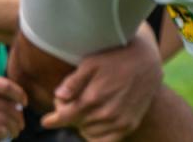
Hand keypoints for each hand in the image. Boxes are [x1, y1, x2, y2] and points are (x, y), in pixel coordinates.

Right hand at [0, 49, 26, 140]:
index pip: (4, 86)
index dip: (19, 94)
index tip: (24, 102)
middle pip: (7, 106)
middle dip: (18, 115)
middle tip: (20, 121)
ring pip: (3, 120)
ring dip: (14, 127)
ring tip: (15, 131)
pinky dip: (2, 135)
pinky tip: (3, 137)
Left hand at [40, 29, 162, 141]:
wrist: (146, 62)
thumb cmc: (115, 58)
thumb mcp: (91, 62)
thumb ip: (73, 81)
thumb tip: (58, 96)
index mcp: (93, 97)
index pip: (66, 116)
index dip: (53, 119)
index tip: (46, 121)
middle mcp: (106, 113)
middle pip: (77, 124)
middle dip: (68, 115)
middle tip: (67, 104)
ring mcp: (119, 121)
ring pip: (89, 134)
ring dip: (82, 126)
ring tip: (82, 111)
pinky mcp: (129, 125)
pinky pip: (106, 141)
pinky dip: (96, 135)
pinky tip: (93, 124)